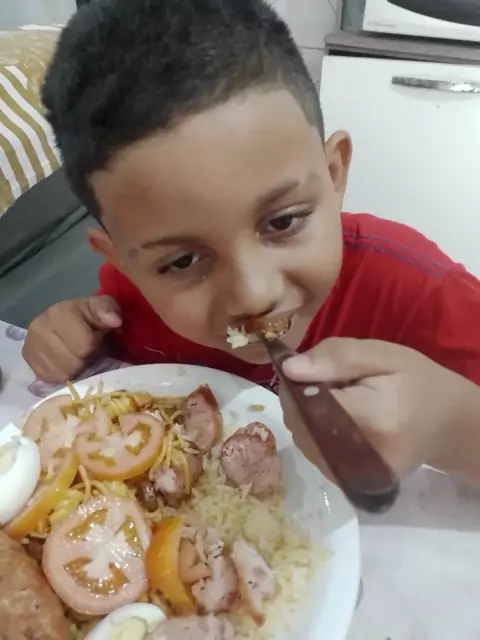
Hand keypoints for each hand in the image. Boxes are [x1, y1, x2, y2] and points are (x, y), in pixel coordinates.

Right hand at [23, 296, 121, 382]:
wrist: (70, 324)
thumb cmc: (90, 318)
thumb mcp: (103, 308)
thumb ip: (108, 310)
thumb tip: (115, 320)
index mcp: (58, 313)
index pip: (84, 344)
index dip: (94, 345)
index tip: (94, 339)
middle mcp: (38, 328)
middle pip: (72, 361)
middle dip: (84, 358)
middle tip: (84, 349)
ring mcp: (30, 346)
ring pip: (62, 372)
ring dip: (74, 368)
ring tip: (75, 354)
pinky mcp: (29, 361)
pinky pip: (51, 378)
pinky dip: (62, 374)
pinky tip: (65, 362)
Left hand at [280, 338, 474, 481]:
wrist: (445, 425)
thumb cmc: (416, 383)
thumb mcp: (383, 355)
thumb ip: (337, 357)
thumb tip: (289, 369)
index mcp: (370, 418)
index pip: (306, 402)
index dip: (297, 383)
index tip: (311, 369)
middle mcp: (358, 456)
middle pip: (299, 424)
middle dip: (301, 399)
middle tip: (331, 384)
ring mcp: (353, 476)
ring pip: (302, 440)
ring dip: (306, 416)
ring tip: (339, 402)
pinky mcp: (350, 483)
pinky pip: (314, 453)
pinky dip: (315, 432)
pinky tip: (338, 420)